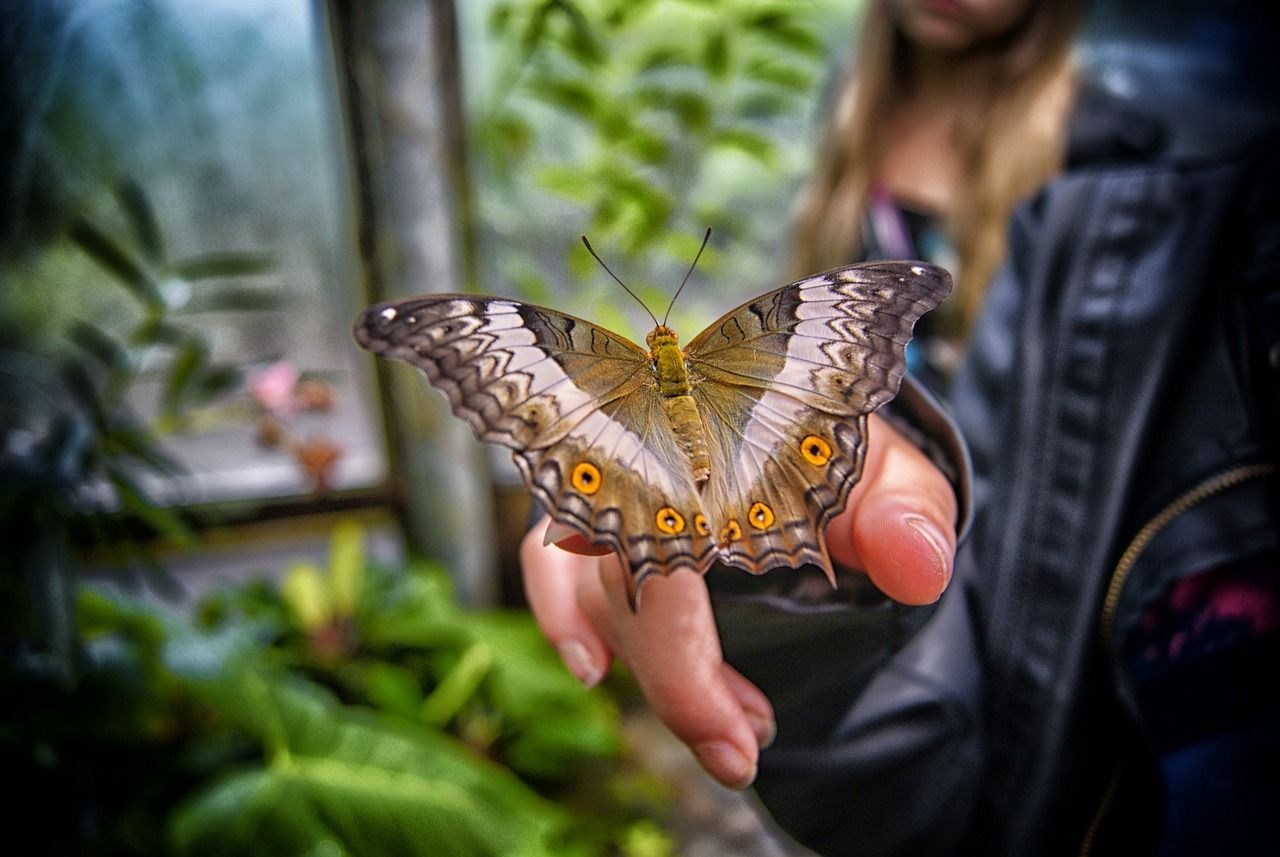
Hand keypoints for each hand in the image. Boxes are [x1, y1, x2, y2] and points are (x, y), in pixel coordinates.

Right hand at [519, 413, 957, 788]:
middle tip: (739, 749)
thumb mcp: (889, 474)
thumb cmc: (836, 450)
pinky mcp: (591, 504)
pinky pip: (548, 558)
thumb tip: (916, 569)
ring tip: (717, 725)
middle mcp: (643, 452)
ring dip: (643, 664)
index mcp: (715, 437)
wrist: (804, 418)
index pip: (670, 555)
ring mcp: (608, 477)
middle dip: (674, 682)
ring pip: (589, 584)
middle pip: (622, 581)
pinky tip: (592, 667)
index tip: (743, 738)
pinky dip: (562, 613)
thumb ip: (908, 511)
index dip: (687, 663)